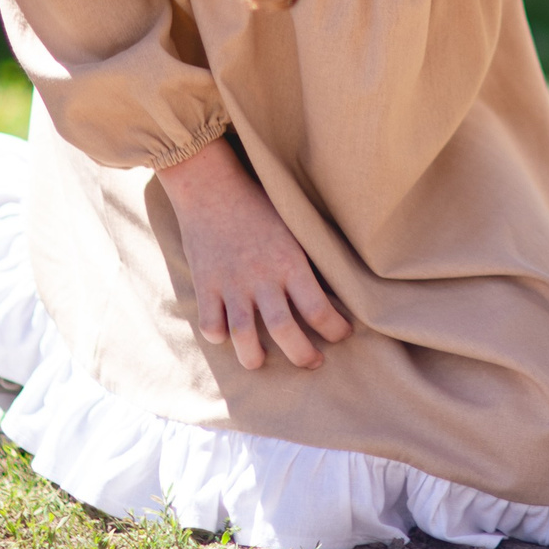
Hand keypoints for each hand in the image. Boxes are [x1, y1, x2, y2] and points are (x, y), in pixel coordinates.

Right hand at [156, 137, 352, 369]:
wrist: (210, 186)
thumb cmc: (258, 202)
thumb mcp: (294, 226)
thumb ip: (308, 257)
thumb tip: (335, 282)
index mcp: (290, 262)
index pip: (319, 309)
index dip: (335, 329)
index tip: (343, 333)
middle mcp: (263, 278)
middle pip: (285, 332)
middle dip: (303, 356)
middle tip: (313, 362)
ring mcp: (232, 284)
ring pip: (244, 337)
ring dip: (254, 357)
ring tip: (260, 361)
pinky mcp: (206, 284)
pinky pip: (210, 324)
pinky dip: (217, 335)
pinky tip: (225, 335)